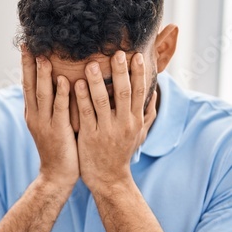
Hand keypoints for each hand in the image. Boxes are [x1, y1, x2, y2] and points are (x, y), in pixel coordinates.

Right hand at [21, 47, 78, 188]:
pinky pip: (60, 109)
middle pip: (30, 85)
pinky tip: (66, 80)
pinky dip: (62, 94)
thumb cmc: (59, 148)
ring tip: (45, 57)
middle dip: (29, 65)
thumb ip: (52, 105)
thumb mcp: (51, 124)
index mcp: (33, 113)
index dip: (26, 65)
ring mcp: (45, 124)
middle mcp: (35, 116)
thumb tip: (58, 83)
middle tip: (30, 45)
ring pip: (43, 95)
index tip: (27, 46)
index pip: (27, 84)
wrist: (58, 175)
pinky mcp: (58, 132)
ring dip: (43, 76)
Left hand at [75, 51, 156, 193]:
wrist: (109, 180)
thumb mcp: (139, 135)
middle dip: (121, 71)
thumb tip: (156, 93)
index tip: (136, 55)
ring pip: (102, 101)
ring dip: (97, 81)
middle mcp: (124, 124)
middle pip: (124, 93)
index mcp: (135, 120)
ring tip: (91, 64)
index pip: (139, 92)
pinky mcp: (90, 136)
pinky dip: (81, 98)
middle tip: (117, 52)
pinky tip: (75, 84)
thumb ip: (147, 114)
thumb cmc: (122, 153)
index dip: (138, 73)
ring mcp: (106, 130)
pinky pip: (86, 114)